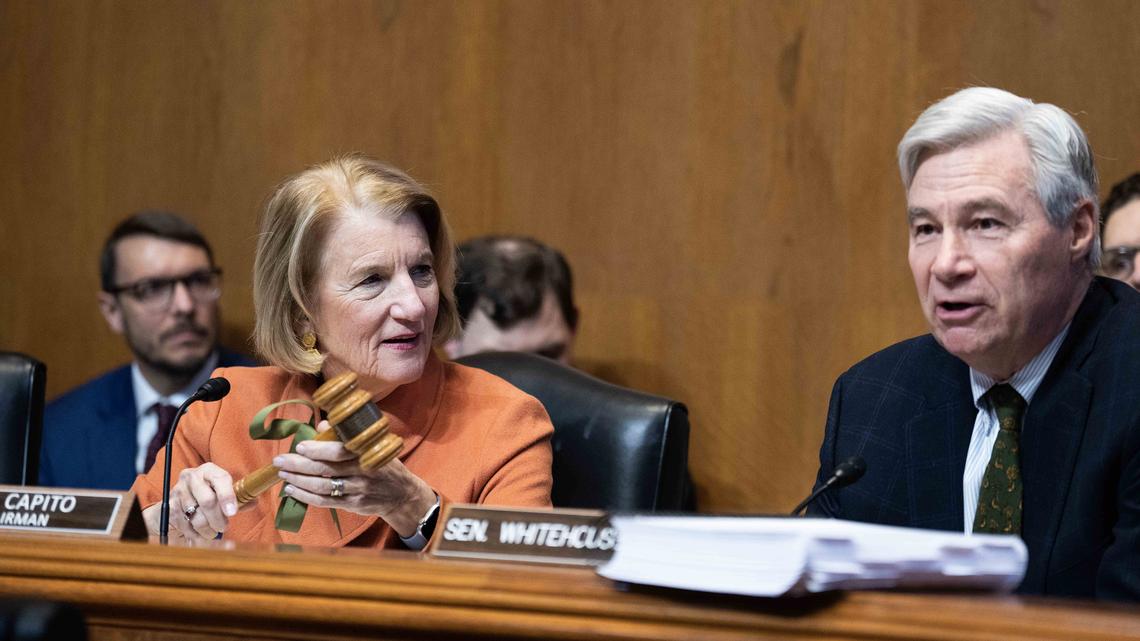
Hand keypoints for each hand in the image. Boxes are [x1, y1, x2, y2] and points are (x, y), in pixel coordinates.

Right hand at [142, 462, 240, 540]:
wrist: (177, 502)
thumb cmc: (207, 496)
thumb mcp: (223, 493)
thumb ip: (239, 498)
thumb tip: (254, 502)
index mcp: (209, 470)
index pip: (221, 479)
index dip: (227, 496)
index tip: (232, 512)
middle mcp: (191, 477)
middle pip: (207, 500)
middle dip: (218, 519)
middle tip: (224, 527)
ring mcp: (178, 490)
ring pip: (196, 516)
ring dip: (208, 529)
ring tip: (213, 532)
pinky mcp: (169, 506)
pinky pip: (184, 524)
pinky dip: (194, 533)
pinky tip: (199, 534)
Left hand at [273, 420, 436, 536]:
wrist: (401, 494)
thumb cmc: (382, 464)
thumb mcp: (372, 446)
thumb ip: (346, 435)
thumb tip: (322, 426)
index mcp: (366, 453)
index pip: (339, 451)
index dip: (318, 449)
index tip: (300, 446)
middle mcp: (362, 472)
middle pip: (326, 469)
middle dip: (299, 465)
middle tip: (279, 461)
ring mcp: (357, 489)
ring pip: (323, 487)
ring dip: (299, 481)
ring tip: (283, 474)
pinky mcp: (353, 504)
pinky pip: (325, 501)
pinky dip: (306, 496)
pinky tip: (292, 490)